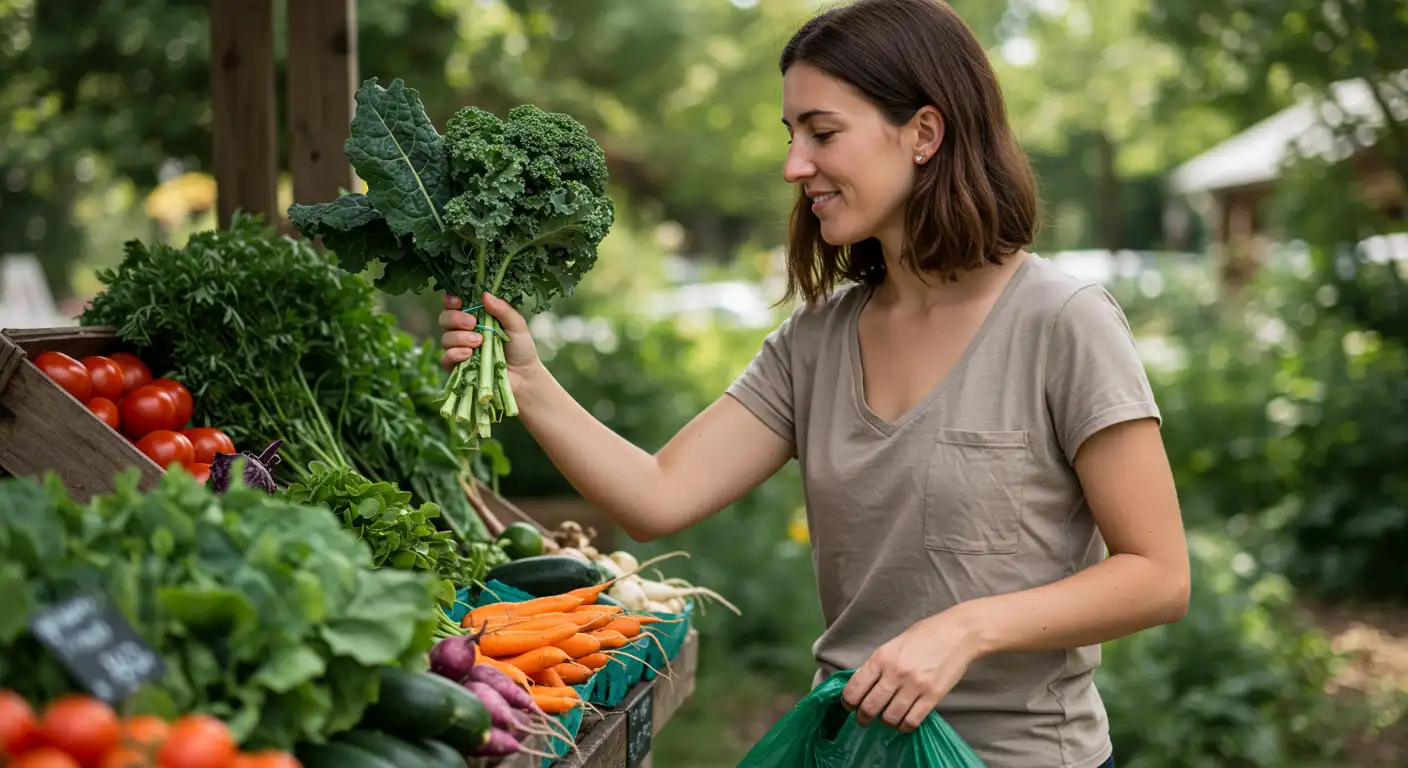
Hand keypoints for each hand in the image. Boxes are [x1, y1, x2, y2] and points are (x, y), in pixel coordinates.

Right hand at [438, 292, 542, 376]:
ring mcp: (459, 350)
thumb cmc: (521, 349)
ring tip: (478, 342)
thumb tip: (485, 295)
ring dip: (459, 337)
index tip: (458, 301)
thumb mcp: (516, 325)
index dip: (451, 300)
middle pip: (444, 319)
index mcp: (476, 318)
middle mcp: (463, 332)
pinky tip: (469, 354)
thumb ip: (502, 309)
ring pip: (445, 338)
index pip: (454, 305)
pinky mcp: (458, 368)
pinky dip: (455, 353)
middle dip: (455, 318)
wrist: (524, 377)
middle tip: (472, 323)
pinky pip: (446, 358)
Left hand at [840, 610, 984, 731]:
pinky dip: (904, 726)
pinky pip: (912, 721)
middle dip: (863, 718)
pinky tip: (904, 722)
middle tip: (864, 720)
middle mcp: (895, 673)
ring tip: (887, 719)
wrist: (958, 633)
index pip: (855, 688)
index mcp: (882, 657)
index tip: (850, 706)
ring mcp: (914, 686)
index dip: (848, 702)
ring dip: (885, 722)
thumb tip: (863, 685)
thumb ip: (878, 664)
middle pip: (869, 707)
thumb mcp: (894, 644)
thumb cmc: (925, 635)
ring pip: (890, 718)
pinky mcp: (932, 697)